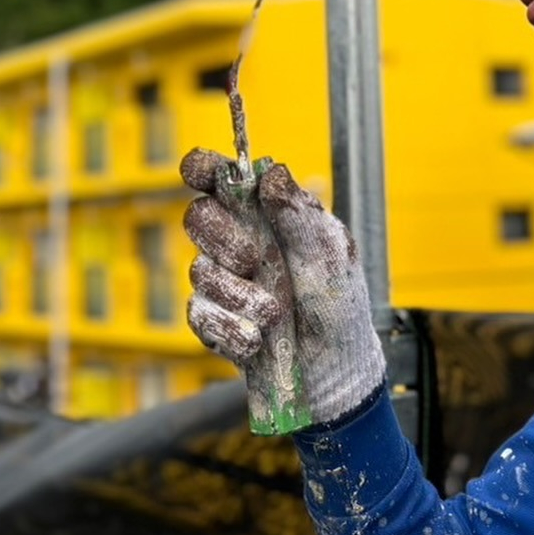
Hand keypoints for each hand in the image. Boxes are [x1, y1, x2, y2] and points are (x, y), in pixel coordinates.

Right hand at [181, 148, 384, 431]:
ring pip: (199, 271)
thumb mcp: (330, 251)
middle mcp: (235, 241)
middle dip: (222, 238)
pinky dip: (230, 328)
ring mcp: (220, 282)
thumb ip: (299, 213)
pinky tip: (257, 340)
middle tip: (254, 259)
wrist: (334, 366)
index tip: (201, 174)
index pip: (217, 178)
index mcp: (263, 213)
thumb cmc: (336, 298)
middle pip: (196, 217)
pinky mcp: (212, 321)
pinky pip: (200, 315)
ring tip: (274, 313)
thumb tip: (271, 173)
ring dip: (239, 294)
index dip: (201, 168)